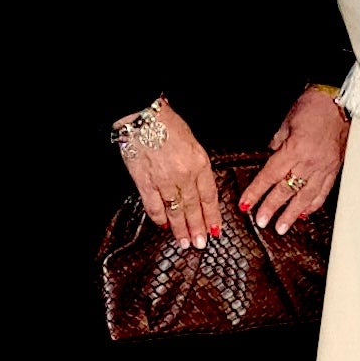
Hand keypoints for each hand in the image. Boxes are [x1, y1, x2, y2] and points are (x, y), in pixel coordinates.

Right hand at [115, 100, 218, 241]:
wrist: (143, 117)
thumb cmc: (168, 126)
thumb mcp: (194, 145)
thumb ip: (198, 168)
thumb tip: (200, 191)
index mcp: (200, 164)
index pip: (209, 196)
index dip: (212, 216)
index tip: (216, 230)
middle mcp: (184, 175)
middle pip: (194, 208)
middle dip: (198, 228)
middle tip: (200, 243)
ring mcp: (164, 180)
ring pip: (175, 211)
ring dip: (181, 229)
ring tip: (185, 243)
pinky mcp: (145, 182)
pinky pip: (154, 206)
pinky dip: (160, 218)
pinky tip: (164, 226)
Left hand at [243, 86, 348, 235]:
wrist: (341, 102)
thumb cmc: (314, 106)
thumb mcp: (287, 120)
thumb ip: (278, 141)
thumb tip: (271, 153)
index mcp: (295, 149)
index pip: (270, 176)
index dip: (256, 192)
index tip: (246, 204)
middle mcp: (310, 162)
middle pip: (286, 190)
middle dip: (271, 208)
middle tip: (261, 221)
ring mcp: (324, 168)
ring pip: (306, 197)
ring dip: (292, 214)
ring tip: (281, 227)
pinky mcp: (334, 169)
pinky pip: (323, 192)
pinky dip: (313, 205)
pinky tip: (304, 214)